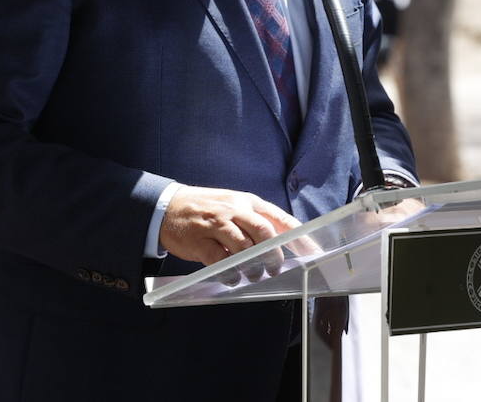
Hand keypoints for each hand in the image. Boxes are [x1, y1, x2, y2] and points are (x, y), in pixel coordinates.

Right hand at [160, 186, 301, 266]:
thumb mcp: (233, 206)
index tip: (314, 253)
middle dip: (274, 255)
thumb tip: (283, 245)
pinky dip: (231, 273)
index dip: (299, 237)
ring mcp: (216, 224)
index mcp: (247, 201)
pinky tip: (232, 278)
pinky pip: (221, 260)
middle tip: (275, 269)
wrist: (167, 206)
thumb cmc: (206, 209)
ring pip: (244, 247)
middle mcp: (234, 209)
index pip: (280, 219)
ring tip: (253, 275)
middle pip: (264, 232)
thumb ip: (255, 222)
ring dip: (253, 267)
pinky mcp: (200, 240)